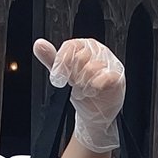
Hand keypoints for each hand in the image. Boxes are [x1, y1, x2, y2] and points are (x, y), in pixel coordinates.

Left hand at [33, 37, 125, 152]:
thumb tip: (39, 45)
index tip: (59, 76)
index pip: (71, 45)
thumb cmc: (80, 90)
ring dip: (83, 85)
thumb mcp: (63, 74)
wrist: (93, 112)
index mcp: (84, 47)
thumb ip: (51, 59)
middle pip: (80, 57)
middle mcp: (98, 52)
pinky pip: (105, 77)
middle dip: (73, 76)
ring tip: (84, 91)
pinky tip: (93, 92)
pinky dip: (95, 87)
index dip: (62, 62)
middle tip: (74, 85)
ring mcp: (110, 64)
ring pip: (91, 69)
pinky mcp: (117, 77)